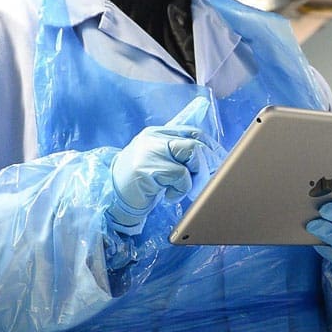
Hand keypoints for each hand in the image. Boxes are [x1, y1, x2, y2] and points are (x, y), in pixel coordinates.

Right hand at [108, 97, 211, 233]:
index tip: (219, 163)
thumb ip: (179, 154)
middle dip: (209, 162)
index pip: (193, 132)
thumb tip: (213, 157)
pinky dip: (182, 188)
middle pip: (195, 141)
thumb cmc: (140, 184)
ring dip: (198, 174)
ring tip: (189, 189)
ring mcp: (149, 150)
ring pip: (192, 152)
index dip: (211, 148)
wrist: (112, 199)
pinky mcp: (147, 168)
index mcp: (158, 133)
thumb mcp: (160, 163)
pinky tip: (171, 195)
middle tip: (208, 180)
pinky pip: (180, 174)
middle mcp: (154, 137)